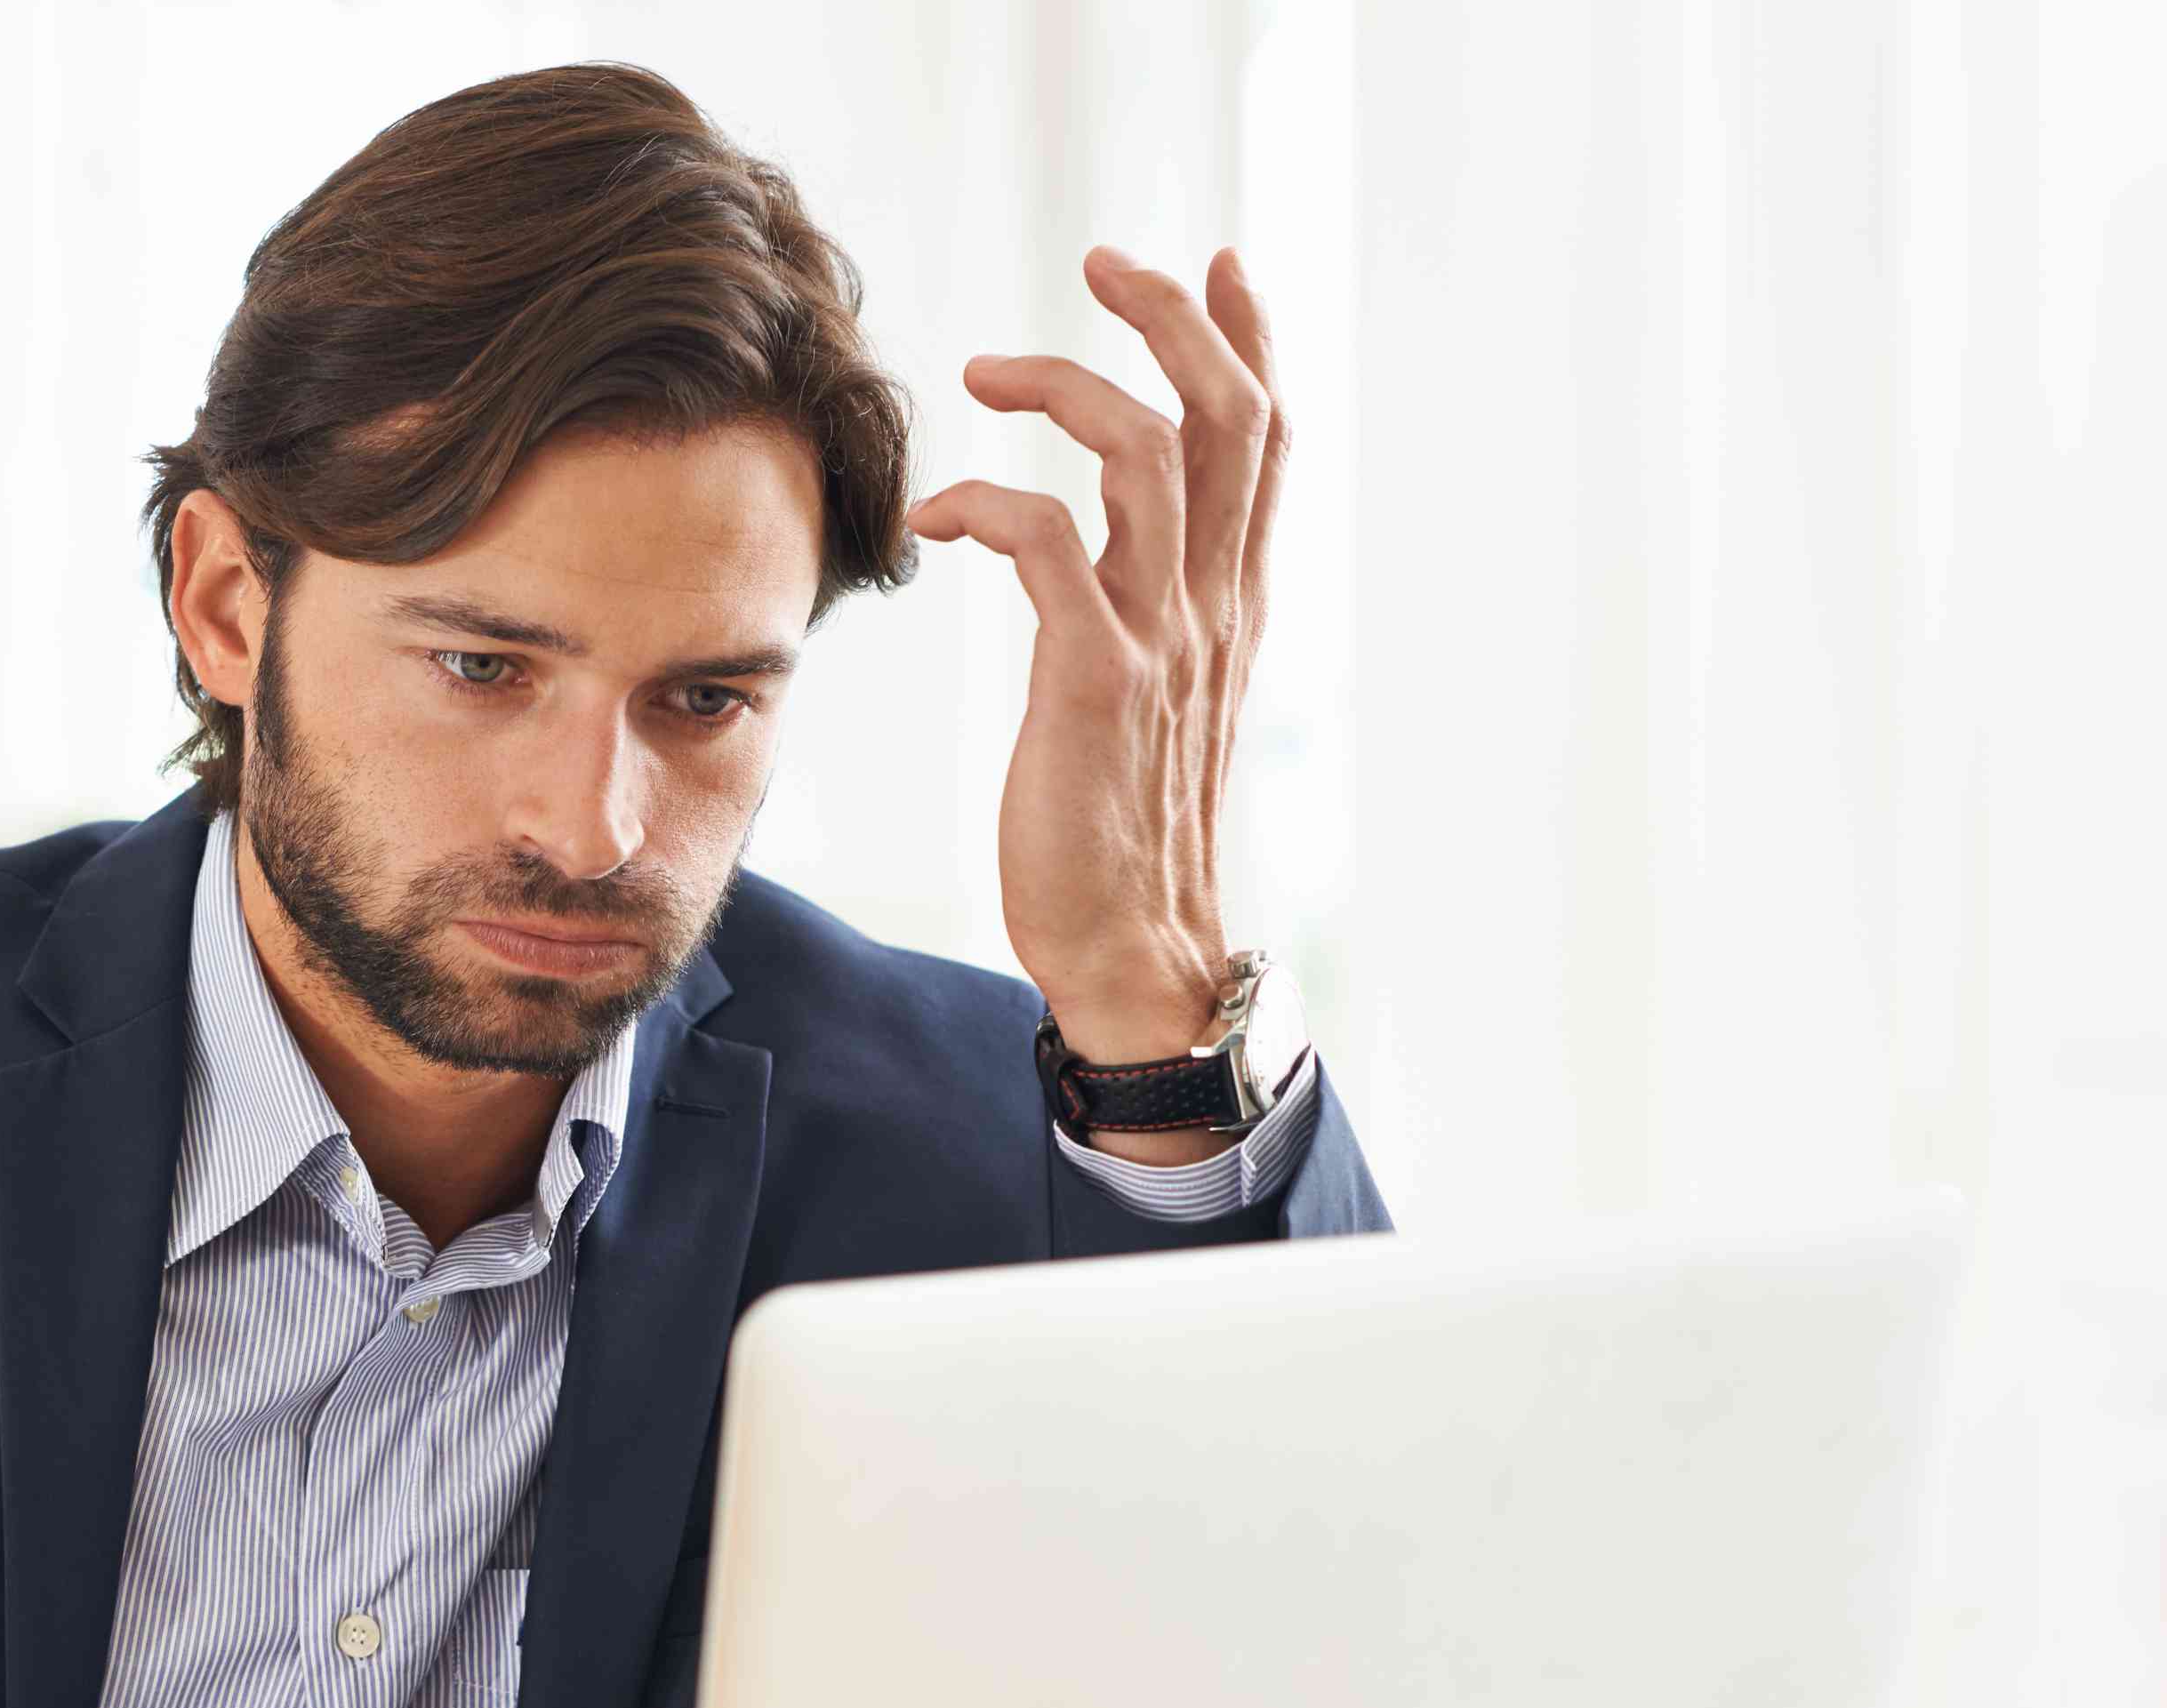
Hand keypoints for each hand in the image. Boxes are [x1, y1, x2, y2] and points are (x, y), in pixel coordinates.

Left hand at [907, 244, 1289, 1109]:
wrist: (1135, 949)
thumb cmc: (1124, 829)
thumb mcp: (1156, 695)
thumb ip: (1153, 607)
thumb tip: (1120, 545)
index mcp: (1232, 604)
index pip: (1267, 441)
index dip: (1249, 338)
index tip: (1213, 263)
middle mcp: (1211, 607)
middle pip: (1229, 413)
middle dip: (1172, 315)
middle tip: (1103, 261)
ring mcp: (1160, 640)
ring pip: (1147, 452)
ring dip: (1067, 384)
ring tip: (991, 371)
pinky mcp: (1094, 682)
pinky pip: (1049, 542)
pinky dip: (987, 501)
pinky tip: (936, 515)